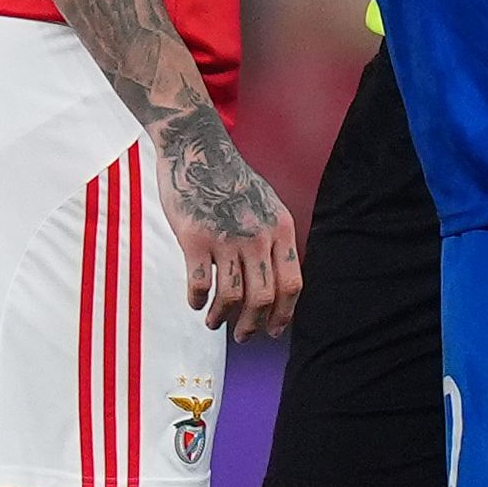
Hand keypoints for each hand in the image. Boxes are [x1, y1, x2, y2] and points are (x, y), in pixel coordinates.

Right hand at [155, 116, 301, 340]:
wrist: (197, 150)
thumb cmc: (230, 180)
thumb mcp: (267, 204)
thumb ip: (274, 239)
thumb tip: (277, 282)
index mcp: (280, 228)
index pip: (291, 284)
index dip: (284, 314)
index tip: (273, 330)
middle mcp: (258, 236)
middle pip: (262, 297)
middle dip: (253, 325)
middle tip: (243, 337)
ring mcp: (226, 238)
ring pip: (231, 297)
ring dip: (222, 318)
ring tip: (214, 322)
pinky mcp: (195, 238)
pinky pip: (200, 284)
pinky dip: (198, 300)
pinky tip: (196, 302)